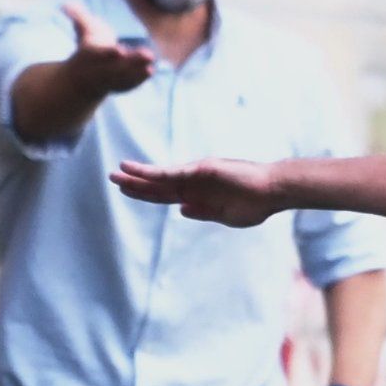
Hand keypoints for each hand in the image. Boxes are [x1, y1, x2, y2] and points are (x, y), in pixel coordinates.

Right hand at [55, 2, 160, 99]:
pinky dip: (139, 79)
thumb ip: (78, 17)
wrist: (82, 78)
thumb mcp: (82, 31)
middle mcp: (99, 70)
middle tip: (148, 55)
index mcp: (90, 56)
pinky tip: (150, 71)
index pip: (100, 55)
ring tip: (151, 66)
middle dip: (133, 62)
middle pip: (116, 67)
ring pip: (124, 77)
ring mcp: (110, 80)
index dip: (110, 53)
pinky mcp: (119, 86)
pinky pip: (129, 84)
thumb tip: (66, 4)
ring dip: (138, 72)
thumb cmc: (87, 48)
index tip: (121, 51)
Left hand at [115, 157, 282, 224]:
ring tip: (118, 172)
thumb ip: (203, 212)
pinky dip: (157, 172)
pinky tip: (140, 171)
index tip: (125, 191)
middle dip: (135, 183)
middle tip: (112, 178)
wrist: (274, 192)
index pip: (164, 195)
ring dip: (139, 175)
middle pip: (158, 184)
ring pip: (162, 176)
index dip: (144, 193)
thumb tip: (180, 209)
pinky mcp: (204, 169)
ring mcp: (198, 174)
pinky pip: (176, 172)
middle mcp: (194, 182)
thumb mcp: (226, 215)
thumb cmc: (256, 204)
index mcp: (198, 195)